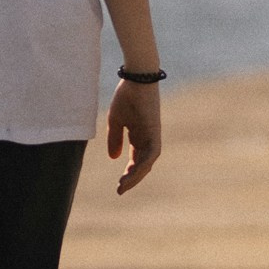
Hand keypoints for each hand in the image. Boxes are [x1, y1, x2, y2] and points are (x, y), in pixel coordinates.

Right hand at [106, 79, 162, 194]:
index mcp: (139, 136)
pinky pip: (151, 153)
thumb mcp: (116, 121)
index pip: (135, 161)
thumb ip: (115, 139)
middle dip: (132, 179)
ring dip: (136, 175)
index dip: (128, 174)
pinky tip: (132, 172)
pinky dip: (143, 164)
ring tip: (124, 185)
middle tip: (120, 190)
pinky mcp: (154, 132)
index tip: (118, 186)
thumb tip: (114, 158)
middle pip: (143, 165)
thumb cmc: (126, 96)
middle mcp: (148, 139)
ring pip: (148, 163)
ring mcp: (152, 136)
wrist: (137, 78)